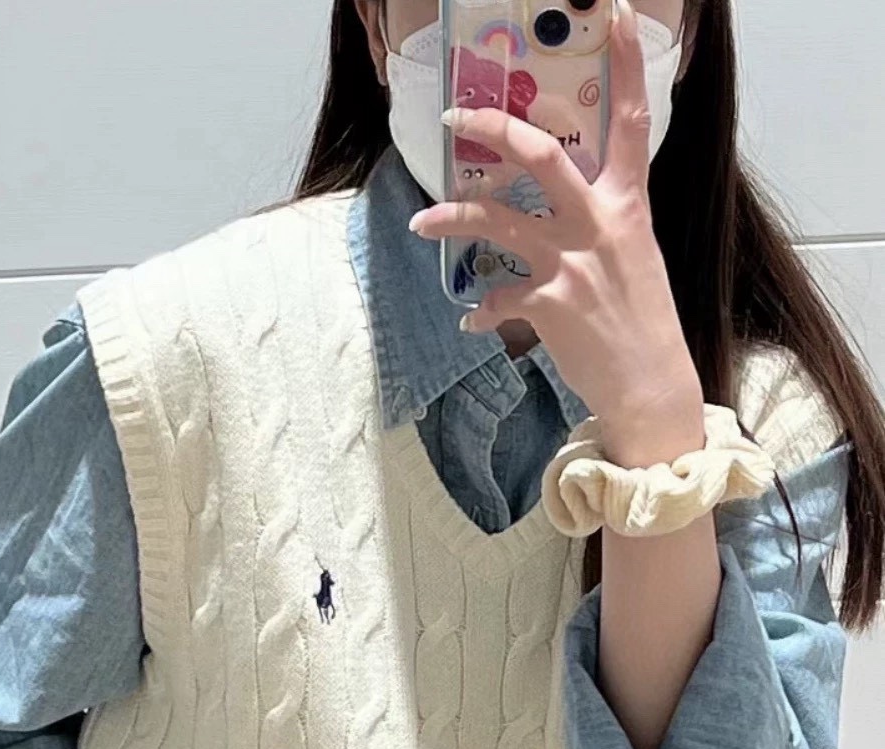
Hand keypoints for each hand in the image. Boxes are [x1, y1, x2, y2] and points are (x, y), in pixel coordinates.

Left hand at [409, 0, 704, 465]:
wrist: (649, 388)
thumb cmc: (641, 324)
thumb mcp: (633, 258)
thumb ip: (600, 224)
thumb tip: (560, 214)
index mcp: (629, 204)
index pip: (633, 121)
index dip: (626, 64)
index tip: (619, 12)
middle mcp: (600, 224)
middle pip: (540, 155)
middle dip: (493, 128)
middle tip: (456, 117)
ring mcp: (572, 262)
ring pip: (497, 220)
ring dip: (451, 218)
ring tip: (421, 224)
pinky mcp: (548, 305)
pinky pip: (495, 298)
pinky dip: (480, 312)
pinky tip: (473, 323)